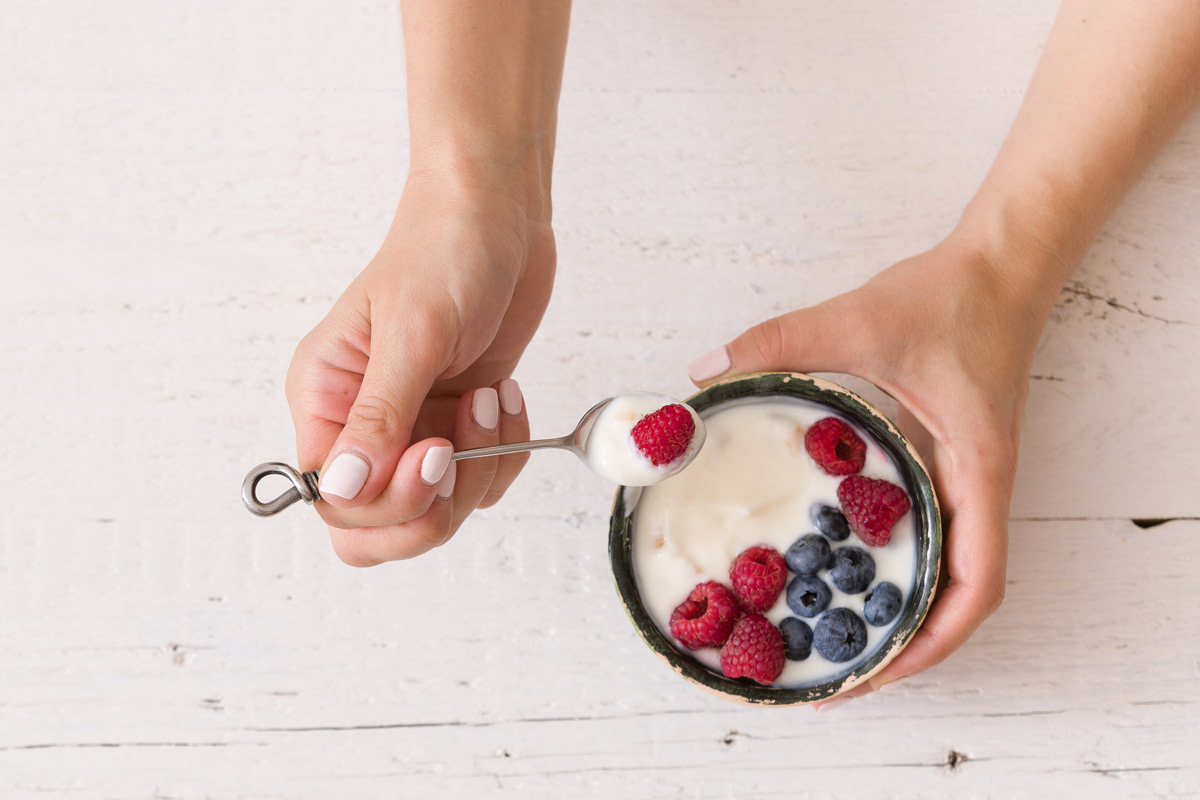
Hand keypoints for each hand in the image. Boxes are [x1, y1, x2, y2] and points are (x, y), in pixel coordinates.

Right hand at [285, 172, 554, 565]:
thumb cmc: (443, 250)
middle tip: (461, 453)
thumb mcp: (412, 332)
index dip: (389, 500)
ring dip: (479, 471)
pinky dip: (504, 453)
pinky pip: (479, 479)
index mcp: (325, 399)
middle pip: (378, 526)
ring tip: (488, 400)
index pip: (336, 500)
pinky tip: (503, 397)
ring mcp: (413, 427)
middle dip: (432, 507)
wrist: (498, 216)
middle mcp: (361, 423)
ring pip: (437, 510)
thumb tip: (343, 488)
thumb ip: (379, 417)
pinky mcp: (458, 423)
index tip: (435, 451)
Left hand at [688, 232, 1045, 699]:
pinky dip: (899, 567)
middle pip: (958, 600)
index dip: (931, 640)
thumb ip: (780, 344)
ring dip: (904, 615)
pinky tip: (843, 567)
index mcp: (976, 472)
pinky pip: (934, 535)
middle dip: (906, 648)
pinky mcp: (949, 465)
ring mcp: (967, 481)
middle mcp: (979, 490)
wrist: (1000, 268)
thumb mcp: (858, 321)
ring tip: (837, 642)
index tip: (876, 670)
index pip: (977, 584)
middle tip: (838, 676)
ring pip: (948, 574)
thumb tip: (704, 375)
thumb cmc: (951, 298)